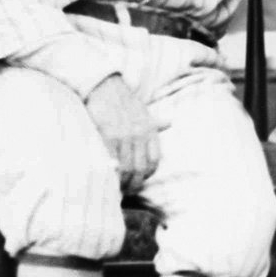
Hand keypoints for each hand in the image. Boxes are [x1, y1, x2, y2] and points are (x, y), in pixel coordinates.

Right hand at [84, 75, 162, 191]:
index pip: (154, 161)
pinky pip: (111, 160)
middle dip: (133, 184)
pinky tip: (107, 178)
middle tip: (125, 192)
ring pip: (126, 167)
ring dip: (121, 182)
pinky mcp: (107, 134)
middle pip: (140, 169)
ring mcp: (124, 135)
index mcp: (150, 130)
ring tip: (115, 189)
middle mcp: (140, 134)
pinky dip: (110, 172)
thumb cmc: (123, 99)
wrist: (105, 85)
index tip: (138, 181)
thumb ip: (155, 122)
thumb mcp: (144, 110)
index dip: (147, 175)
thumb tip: (170, 122)